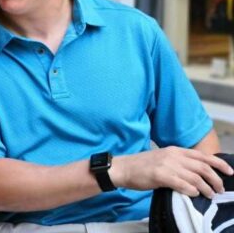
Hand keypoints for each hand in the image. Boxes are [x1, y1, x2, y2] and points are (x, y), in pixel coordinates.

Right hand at [110, 146, 233, 197]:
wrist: (123, 168)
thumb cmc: (142, 166)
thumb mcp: (163, 158)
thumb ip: (179, 162)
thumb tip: (197, 173)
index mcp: (175, 150)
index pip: (203, 156)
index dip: (219, 163)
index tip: (229, 171)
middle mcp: (173, 156)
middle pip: (203, 167)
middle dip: (216, 179)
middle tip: (220, 189)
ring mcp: (167, 165)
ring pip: (195, 177)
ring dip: (206, 188)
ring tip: (209, 195)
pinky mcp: (160, 176)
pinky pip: (182, 184)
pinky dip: (191, 191)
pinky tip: (194, 194)